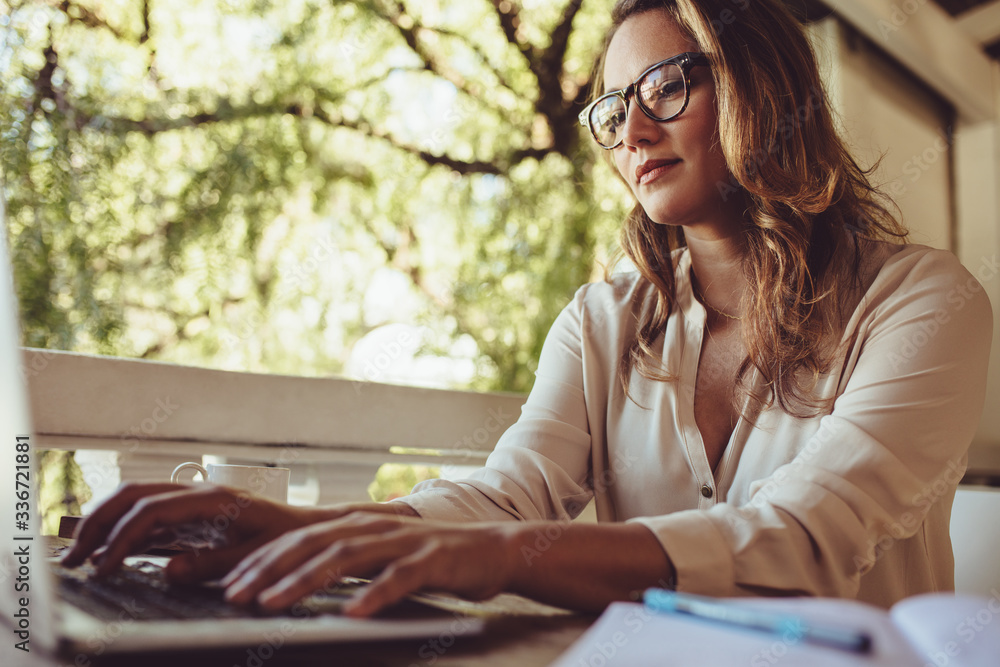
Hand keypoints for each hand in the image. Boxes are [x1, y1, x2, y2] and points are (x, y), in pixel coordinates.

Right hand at [61, 482, 325, 581]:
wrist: (310, 530)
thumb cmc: (289, 541)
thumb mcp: (256, 556)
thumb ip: (214, 564)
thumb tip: (170, 569)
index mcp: (213, 499)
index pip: (152, 510)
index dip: (121, 537)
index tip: (104, 567)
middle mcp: (198, 493)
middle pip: (133, 494)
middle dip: (99, 522)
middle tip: (74, 559)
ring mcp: (193, 500)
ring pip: (136, 498)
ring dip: (105, 522)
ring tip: (81, 555)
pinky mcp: (192, 513)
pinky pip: (149, 513)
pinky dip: (122, 529)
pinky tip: (108, 553)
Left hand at [220, 512, 516, 616]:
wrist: (493, 549)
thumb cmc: (431, 559)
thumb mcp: (381, 556)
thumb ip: (345, 563)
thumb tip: (297, 581)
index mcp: (358, 525)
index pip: (299, 538)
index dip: (262, 559)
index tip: (229, 583)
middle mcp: (374, 527)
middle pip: (313, 543)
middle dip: (269, 569)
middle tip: (235, 595)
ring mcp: (403, 542)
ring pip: (345, 557)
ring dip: (305, 580)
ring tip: (274, 603)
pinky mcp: (431, 560)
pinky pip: (398, 579)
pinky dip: (373, 595)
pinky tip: (353, 613)